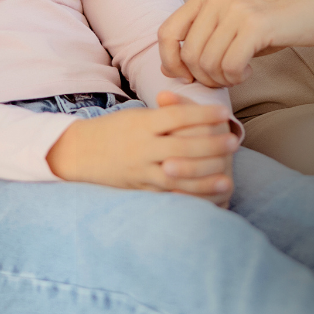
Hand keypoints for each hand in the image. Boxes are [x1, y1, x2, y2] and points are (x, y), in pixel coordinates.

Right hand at [45, 92, 237, 204]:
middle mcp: (141, 146)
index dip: (203, 115)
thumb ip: (164, 114)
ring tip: (228, 179)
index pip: (177, 117)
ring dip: (204, 178)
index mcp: (142, 123)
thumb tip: (196, 112)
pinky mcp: (139, 188)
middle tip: (234, 143)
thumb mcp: (136, 116)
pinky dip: (187, 198)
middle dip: (211, 146)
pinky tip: (204, 201)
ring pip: (176, 175)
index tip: (224, 114)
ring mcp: (140, 169)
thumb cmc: (113, 130)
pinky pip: (166, 195)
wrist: (78, 153)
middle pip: (182, 146)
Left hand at [158, 0, 313, 88]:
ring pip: (208, 63)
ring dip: (222, 79)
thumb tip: (168, 69)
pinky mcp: (255, 25)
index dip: (170, 62)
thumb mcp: (231, 23)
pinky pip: (231, 65)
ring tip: (239, 74)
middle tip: (225, 78)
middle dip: (203, 77)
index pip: (166, 33)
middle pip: (188, 55)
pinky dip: (237, 77)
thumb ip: (201, 41)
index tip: (187, 76)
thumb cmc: (274, 18)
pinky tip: (250, 71)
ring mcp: (235, 10)